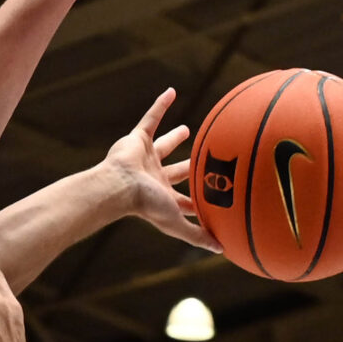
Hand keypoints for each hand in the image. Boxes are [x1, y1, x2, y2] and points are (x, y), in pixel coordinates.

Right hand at [103, 90, 217, 251]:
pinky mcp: (137, 139)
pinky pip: (151, 118)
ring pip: (163, 145)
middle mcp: (155, 177)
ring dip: (174, 138)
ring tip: (187, 130)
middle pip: (177, 171)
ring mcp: (146, 158)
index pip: (187, 200)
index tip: (219, 197)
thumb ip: (197, 236)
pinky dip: (160, 105)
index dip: (200, 200)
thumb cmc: (146, 206)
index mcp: (165, 197)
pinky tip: (171, 91)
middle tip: (203, 160)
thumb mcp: (177, 222)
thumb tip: (223, 250)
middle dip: (189, 168)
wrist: (119, 187)